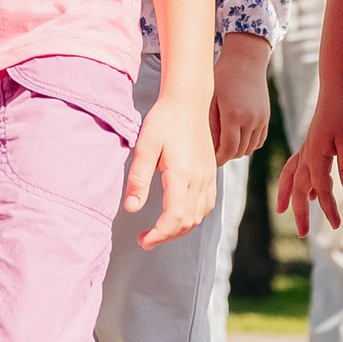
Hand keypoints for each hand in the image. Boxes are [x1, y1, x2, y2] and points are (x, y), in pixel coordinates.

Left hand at [124, 89, 216, 248]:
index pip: (174, 217)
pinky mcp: (211, 173)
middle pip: (187, 222)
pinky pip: (206, 206)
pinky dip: (193, 218)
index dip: (159, 235)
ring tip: (159, 230)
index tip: (143, 240)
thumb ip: (138, 178)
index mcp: (182, 174)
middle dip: (166, 236)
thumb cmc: (163, 121)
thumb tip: (131, 209)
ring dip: (179, 229)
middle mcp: (199, 179)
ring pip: (198, 216)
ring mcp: (208, 177)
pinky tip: (178, 216)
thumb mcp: (144, 146)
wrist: (188, 101)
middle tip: (145, 239)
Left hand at [209, 34, 272, 162]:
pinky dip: (248, 144)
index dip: (218, 158)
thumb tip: (207, 148)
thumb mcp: (210, 98)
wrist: (245, 61)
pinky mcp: (266, 117)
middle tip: (214, 154)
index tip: (209, 159)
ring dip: (237, 150)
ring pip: (250, 148)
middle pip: (239, 151)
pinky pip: (258, 141)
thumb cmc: (223, 77)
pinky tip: (237, 138)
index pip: (228, 149)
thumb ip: (210, 124)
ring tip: (224, 145)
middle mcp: (250, 119)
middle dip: (226, 155)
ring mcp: (261, 119)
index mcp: (234, 115)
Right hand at [273, 90, 342, 233]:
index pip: (321, 188)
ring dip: (287, 195)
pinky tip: (306, 189)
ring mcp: (307, 149)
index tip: (336, 225)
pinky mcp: (311, 144)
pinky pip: (297, 166)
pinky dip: (295, 180)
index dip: (328, 208)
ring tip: (282, 210)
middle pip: (298, 188)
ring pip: (291, 176)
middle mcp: (307, 154)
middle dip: (299, 211)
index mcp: (316, 155)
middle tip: (302, 233)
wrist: (339, 90)